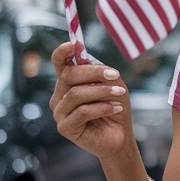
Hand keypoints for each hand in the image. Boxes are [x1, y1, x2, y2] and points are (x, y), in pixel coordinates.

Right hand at [49, 42, 133, 159]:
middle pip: (68, 75)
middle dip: (94, 72)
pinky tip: (116, 108)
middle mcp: (59, 95)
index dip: (63, 51)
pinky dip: (102, 108)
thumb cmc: (115, 107)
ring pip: (76, 94)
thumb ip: (98, 70)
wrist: (120, 136)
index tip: (76, 44)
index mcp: (68, 82)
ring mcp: (59, 112)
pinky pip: (82, 112)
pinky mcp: (64, 127)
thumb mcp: (111, 83)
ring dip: (101, 91)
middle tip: (116, 75)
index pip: (59, 62)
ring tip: (121, 93)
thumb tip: (83, 55)